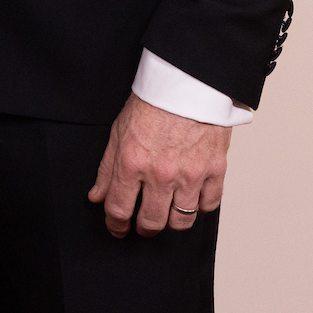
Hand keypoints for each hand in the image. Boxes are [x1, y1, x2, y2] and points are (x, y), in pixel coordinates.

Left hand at [88, 92, 228, 237]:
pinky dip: (199, 207)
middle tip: (143, 226)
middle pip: (151, 223)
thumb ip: (107, 169)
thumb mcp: (118, 132)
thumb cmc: (152, 103)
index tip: (117, 228)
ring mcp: (190, 174)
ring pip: (181, 221)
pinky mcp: (215, 170)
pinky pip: (208, 205)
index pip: (118, 209)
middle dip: (144, 230)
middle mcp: (161, 174)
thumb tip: (97, 197)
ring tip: (167, 213)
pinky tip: (191, 198)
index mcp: (132, 163)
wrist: (188, 83)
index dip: (115, 225)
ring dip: (172, 222)